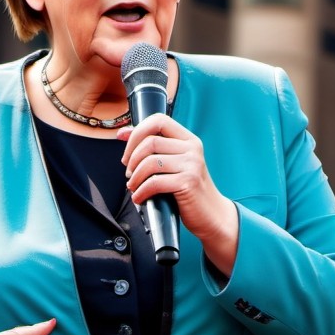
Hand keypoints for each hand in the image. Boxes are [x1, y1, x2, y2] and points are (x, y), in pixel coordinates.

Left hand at [118, 115, 238, 275]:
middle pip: (150, 142)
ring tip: (133, 187)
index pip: (159, 120)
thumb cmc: (188, 189)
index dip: (137, 132)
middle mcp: (192, 148)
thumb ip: (153, 147)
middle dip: (132, 159)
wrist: (212, 214)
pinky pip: (154, 182)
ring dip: (135, 177)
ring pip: (150, 162)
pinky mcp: (188, 182)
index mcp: (188, 139)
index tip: (126, 150)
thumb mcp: (173, 163)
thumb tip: (123, 133)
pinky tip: (139, 197)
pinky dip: (141, 191)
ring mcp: (192, 165)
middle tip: (129, 173)